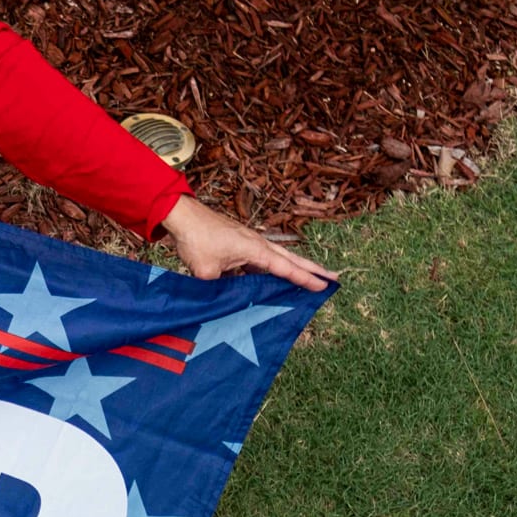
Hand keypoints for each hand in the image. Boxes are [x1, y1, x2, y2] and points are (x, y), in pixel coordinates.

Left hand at [156, 195, 337, 291]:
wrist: (182, 216)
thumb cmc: (196, 240)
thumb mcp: (207, 272)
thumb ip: (220, 289)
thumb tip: (227, 301)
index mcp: (255, 250)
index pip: (285, 268)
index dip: (305, 280)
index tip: (324, 287)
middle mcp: (258, 243)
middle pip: (291, 259)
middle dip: (312, 269)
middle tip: (334, 278)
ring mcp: (249, 241)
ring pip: (279, 257)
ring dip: (295, 267)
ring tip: (312, 277)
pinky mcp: (240, 242)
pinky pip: (262, 258)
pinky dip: (273, 267)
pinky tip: (273, 277)